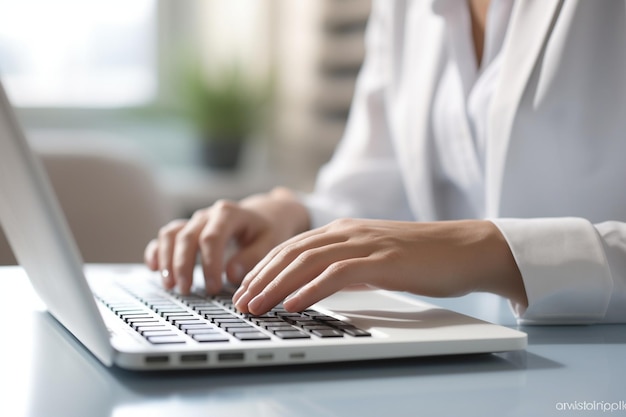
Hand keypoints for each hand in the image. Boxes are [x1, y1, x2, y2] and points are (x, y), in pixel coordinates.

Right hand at [144, 187, 308, 293]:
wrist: (267, 214)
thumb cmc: (269, 230)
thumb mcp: (271, 242)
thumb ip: (252, 258)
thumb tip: (230, 274)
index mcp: (230, 213)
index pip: (212, 237)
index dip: (209, 264)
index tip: (213, 287)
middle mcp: (208, 215)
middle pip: (187, 237)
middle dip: (183, 265)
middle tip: (186, 291)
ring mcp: (195, 221)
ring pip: (171, 234)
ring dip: (166, 259)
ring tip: (170, 285)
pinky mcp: (187, 229)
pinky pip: (166, 236)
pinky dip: (156, 250)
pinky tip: (153, 267)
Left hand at [233, 218, 526, 314]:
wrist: (465, 248)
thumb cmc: (423, 258)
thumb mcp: (375, 258)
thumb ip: (347, 266)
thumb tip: (320, 285)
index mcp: (344, 230)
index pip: (292, 246)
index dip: (264, 268)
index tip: (245, 289)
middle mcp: (348, 231)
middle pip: (291, 252)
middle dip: (260, 278)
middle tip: (240, 302)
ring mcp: (365, 243)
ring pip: (307, 261)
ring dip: (276, 285)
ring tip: (256, 306)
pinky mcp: (382, 260)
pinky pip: (337, 274)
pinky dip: (311, 289)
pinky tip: (294, 305)